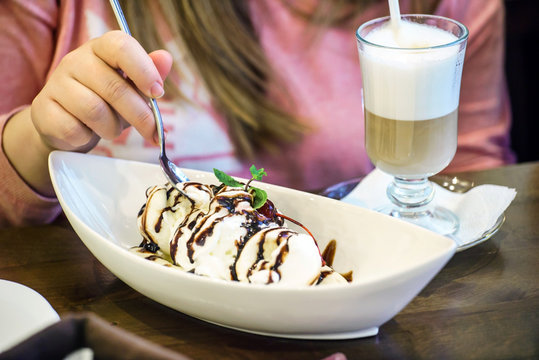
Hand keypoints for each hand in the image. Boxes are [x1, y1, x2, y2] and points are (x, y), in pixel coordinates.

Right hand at [31, 30, 171, 151]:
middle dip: (140, 115)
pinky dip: (89, 137)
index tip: (158, 93)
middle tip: (152, 131)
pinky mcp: (43, 110)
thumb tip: (165, 58)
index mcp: (100, 48)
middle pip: (114, 87)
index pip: (120, 46)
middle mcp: (75, 60)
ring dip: (113, 128)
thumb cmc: (106, 101)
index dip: (143, 70)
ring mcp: (56, 83)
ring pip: (94, 111)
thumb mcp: (132, 88)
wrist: (67, 123)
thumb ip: (151, 74)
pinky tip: (88, 133)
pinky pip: (74, 129)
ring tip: (113, 130)